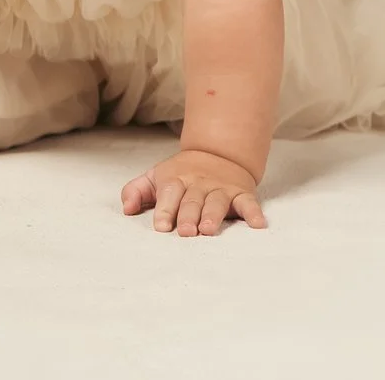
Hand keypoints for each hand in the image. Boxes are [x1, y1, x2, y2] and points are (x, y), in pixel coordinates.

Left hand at [120, 147, 267, 235]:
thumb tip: (126, 208)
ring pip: (217, 202)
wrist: (219, 153)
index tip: (161, 226)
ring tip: (208, 229)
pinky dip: (253, 213)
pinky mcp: (241, 194)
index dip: (164, 210)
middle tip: (186, 231)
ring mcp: (221, 189)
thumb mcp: (156, 177)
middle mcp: (199, 184)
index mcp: (176, 180)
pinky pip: (248, 203)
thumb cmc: (181, 175)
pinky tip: (257, 225)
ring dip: (213, 215)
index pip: (169, 194)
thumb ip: (136, 190)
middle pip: (192, 200)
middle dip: (188, 215)